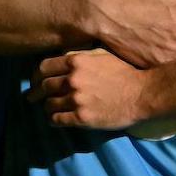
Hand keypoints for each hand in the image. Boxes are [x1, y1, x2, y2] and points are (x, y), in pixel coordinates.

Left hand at [31, 48, 153, 129]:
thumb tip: (61, 57)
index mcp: (76, 61)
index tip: (35, 81)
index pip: (43, 67)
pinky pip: (57, 120)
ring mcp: (76, 100)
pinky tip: (56, 119)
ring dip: (47, 107)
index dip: (36, 76)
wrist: (142, 94)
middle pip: (43, 87)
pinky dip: (53, 120)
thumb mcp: (101, 55)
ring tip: (49, 109)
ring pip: (48, 104)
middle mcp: (72, 79)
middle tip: (33, 97)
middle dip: (36, 93)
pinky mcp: (81, 118)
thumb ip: (79, 55)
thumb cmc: (123, 72)